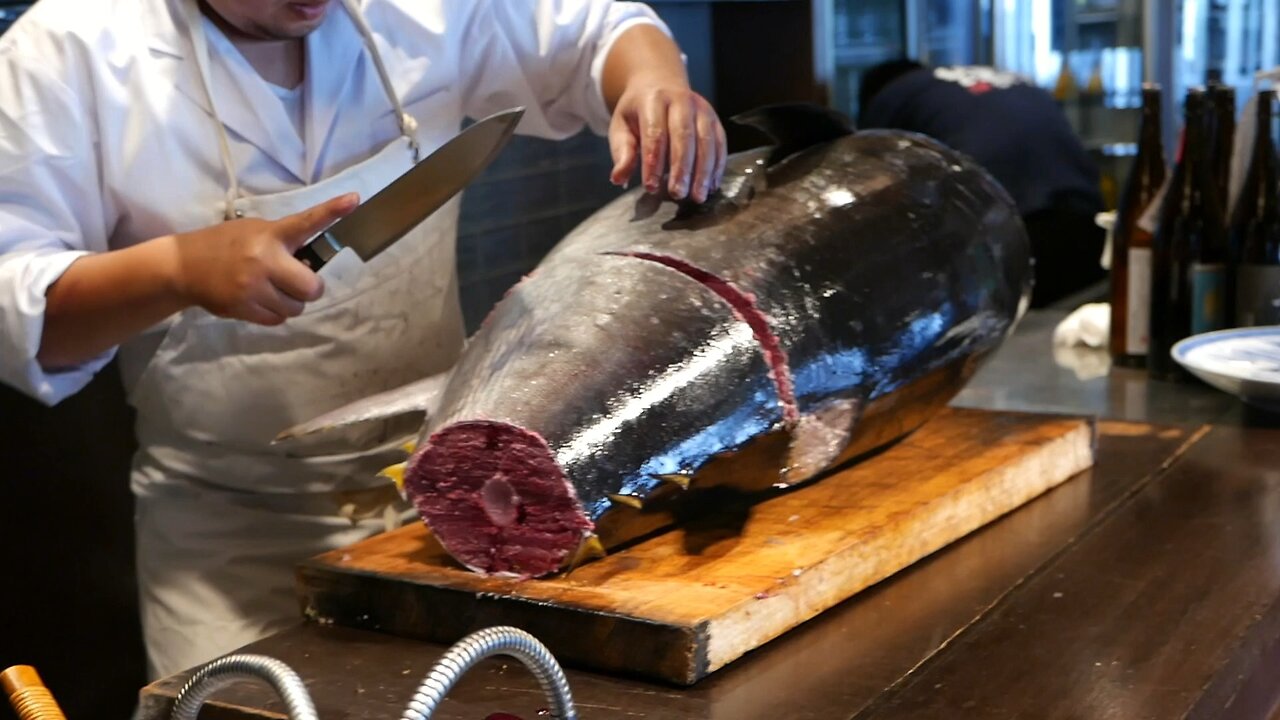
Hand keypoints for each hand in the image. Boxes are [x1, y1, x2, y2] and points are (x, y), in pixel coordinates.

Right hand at [170, 193, 357, 325]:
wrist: (184, 266)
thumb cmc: (226, 245)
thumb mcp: (255, 231)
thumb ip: (284, 242)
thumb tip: (311, 266)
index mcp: (271, 235)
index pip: (306, 222)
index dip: (332, 211)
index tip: (354, 199)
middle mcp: (264, 260)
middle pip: (312, 288)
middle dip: (308, 287)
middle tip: (294, 280)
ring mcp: (253, 287)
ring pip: (295, 308)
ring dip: (290, 302)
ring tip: (272, 289)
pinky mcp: (243, 308)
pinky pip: (277, 319)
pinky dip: (274, 313)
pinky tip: (259, 299)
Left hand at [608, 79, 726, 203]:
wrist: (660, 84)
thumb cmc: (638, 112)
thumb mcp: (621, 127)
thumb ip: (622, 152)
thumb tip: (618, 179)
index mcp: (653, 100)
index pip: (655, 133)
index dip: (653, 162)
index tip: (651, 186)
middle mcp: (681, 101)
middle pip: (684, 136)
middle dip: (681, 168)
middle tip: (677, 193)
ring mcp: (702, 109)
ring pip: (706, 141)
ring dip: (703, 171)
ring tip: (697, 196)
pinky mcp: (715, 120)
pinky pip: (720, 144)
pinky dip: (717, 167)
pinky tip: (711, 186)